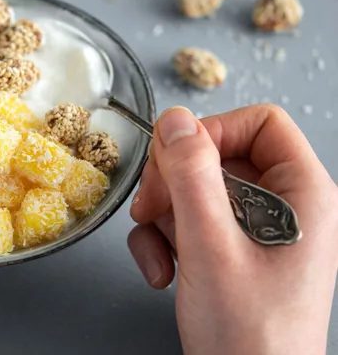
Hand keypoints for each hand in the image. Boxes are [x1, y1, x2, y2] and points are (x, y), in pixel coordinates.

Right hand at [128, 105, 337, 354]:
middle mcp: (282, 206)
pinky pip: (187, 220)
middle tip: (151, 208)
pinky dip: (164, 240)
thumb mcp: (211, 247)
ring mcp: (254, 229)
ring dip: (162, 216)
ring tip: (159, 253)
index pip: (261, 123)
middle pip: (217, 155)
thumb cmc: (249, 335)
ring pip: (194, 189)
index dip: (213, 132)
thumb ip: (192, 177)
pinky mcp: (229, 249)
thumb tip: (174, 120)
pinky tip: (162, 271)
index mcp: (303, 195)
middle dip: (174, 182)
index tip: (176, 163)